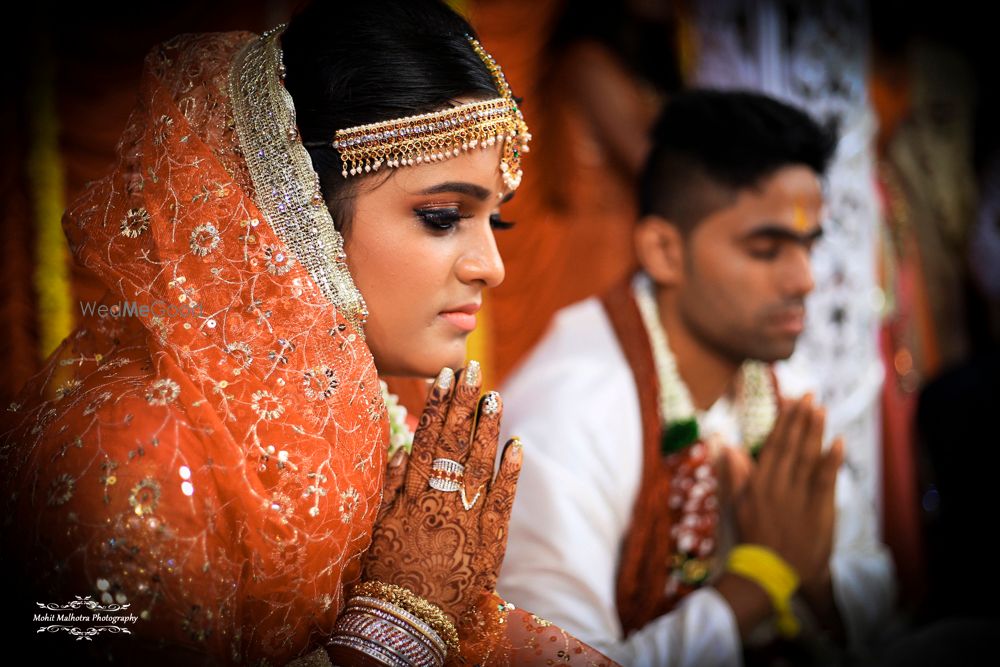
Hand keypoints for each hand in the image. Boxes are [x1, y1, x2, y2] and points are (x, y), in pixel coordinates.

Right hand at [362, 363, 522, 622]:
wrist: (405, 621)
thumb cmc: (386, 575)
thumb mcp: (379, 527)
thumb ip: (391, 486)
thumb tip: (404, 447)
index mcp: (411, 496)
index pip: (427, 440)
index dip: (438, 407)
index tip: (445, 377)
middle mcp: (438, 500)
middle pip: (454, 444)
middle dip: (465, 404)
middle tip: (474, 370)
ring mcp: (465, 519)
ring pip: (479, 464)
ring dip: (488, 428)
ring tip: (495, 395)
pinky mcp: (489, 540)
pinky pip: (502, 500)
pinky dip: (510, 471)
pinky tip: (517, 443)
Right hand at [733, 395, 843, 588]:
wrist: (773, 571)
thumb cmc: (755, 537)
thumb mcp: (737, 505)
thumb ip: (734, 474)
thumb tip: (727, 446)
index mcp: (758, 482)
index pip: (773, 444)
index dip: (784, 421)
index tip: (792, 400)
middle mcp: (778, 484)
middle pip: (792, 445)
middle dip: (801, 419)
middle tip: (809, 396)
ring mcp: (798, 496)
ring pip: (808, 457)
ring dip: (815, 431)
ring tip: (820, 409)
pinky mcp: (818, 509)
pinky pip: (825, 480)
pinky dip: (832, 460)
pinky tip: (838, 441)